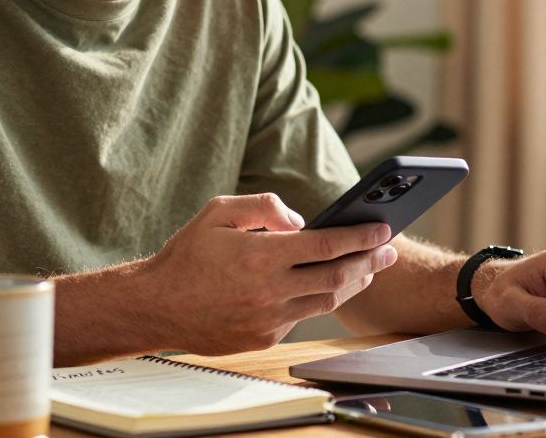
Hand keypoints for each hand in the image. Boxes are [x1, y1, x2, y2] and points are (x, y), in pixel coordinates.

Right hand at [139, 193, 398, 354]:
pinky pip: (300, 318)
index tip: (382, 229)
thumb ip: (264, 206)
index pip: (327, 245)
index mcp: (261, 256)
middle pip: (337, 277)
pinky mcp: (264, 339)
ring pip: (325, 302)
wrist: (157, 306)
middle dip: (368, 261)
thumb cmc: (187, 255)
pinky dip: (315, 300)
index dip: (359, 236)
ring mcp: (269, 320)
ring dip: (351, 284)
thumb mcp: (219, 212)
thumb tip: (300, 220)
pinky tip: (322, 287)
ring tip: (366, 268)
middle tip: (388, 250)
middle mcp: (270, 291)